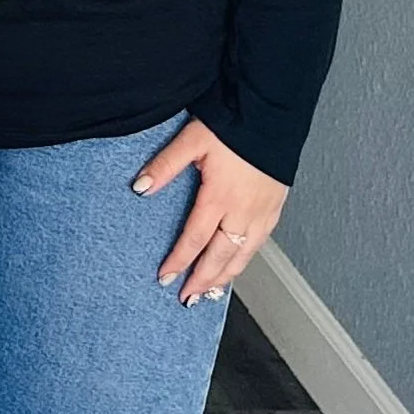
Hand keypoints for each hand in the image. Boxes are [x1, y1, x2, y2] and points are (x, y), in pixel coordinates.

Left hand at [137, 118, 288, 306]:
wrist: (271, 117)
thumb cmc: (231, 126)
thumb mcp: (191, 140)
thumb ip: (165, 166)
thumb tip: (140, 188)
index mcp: (219, 197)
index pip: (195, 238)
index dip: (180, 260)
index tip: (166, 276)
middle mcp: (243, 212)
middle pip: (221, 256)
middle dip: (202, 279)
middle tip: (186, 297)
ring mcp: (262, 214)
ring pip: (242, 256)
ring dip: (224, 277)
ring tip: (208, 292)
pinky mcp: (273, 211)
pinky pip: (258, 245)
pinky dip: (244, 261)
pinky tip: (235, 266)